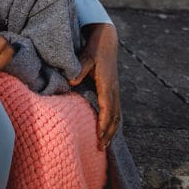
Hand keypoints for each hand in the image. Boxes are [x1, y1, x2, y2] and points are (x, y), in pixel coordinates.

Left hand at [69, 22, 120, 148]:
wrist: (107, 40)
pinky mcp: (113, 90)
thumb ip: (79, 70)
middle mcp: (113, 90)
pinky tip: (107, 130)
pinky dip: (113, 122)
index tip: (98, 137)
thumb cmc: (94, 49)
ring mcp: (115, 91)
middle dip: (108, 133)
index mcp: (107, 85)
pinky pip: (115, 110)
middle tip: (100, 148)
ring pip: (117, 115)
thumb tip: (71, 82)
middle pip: (114, 117)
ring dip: (112, 130)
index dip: (103, 124)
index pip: (107, 109)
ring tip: (104, 144)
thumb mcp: (86, 58)